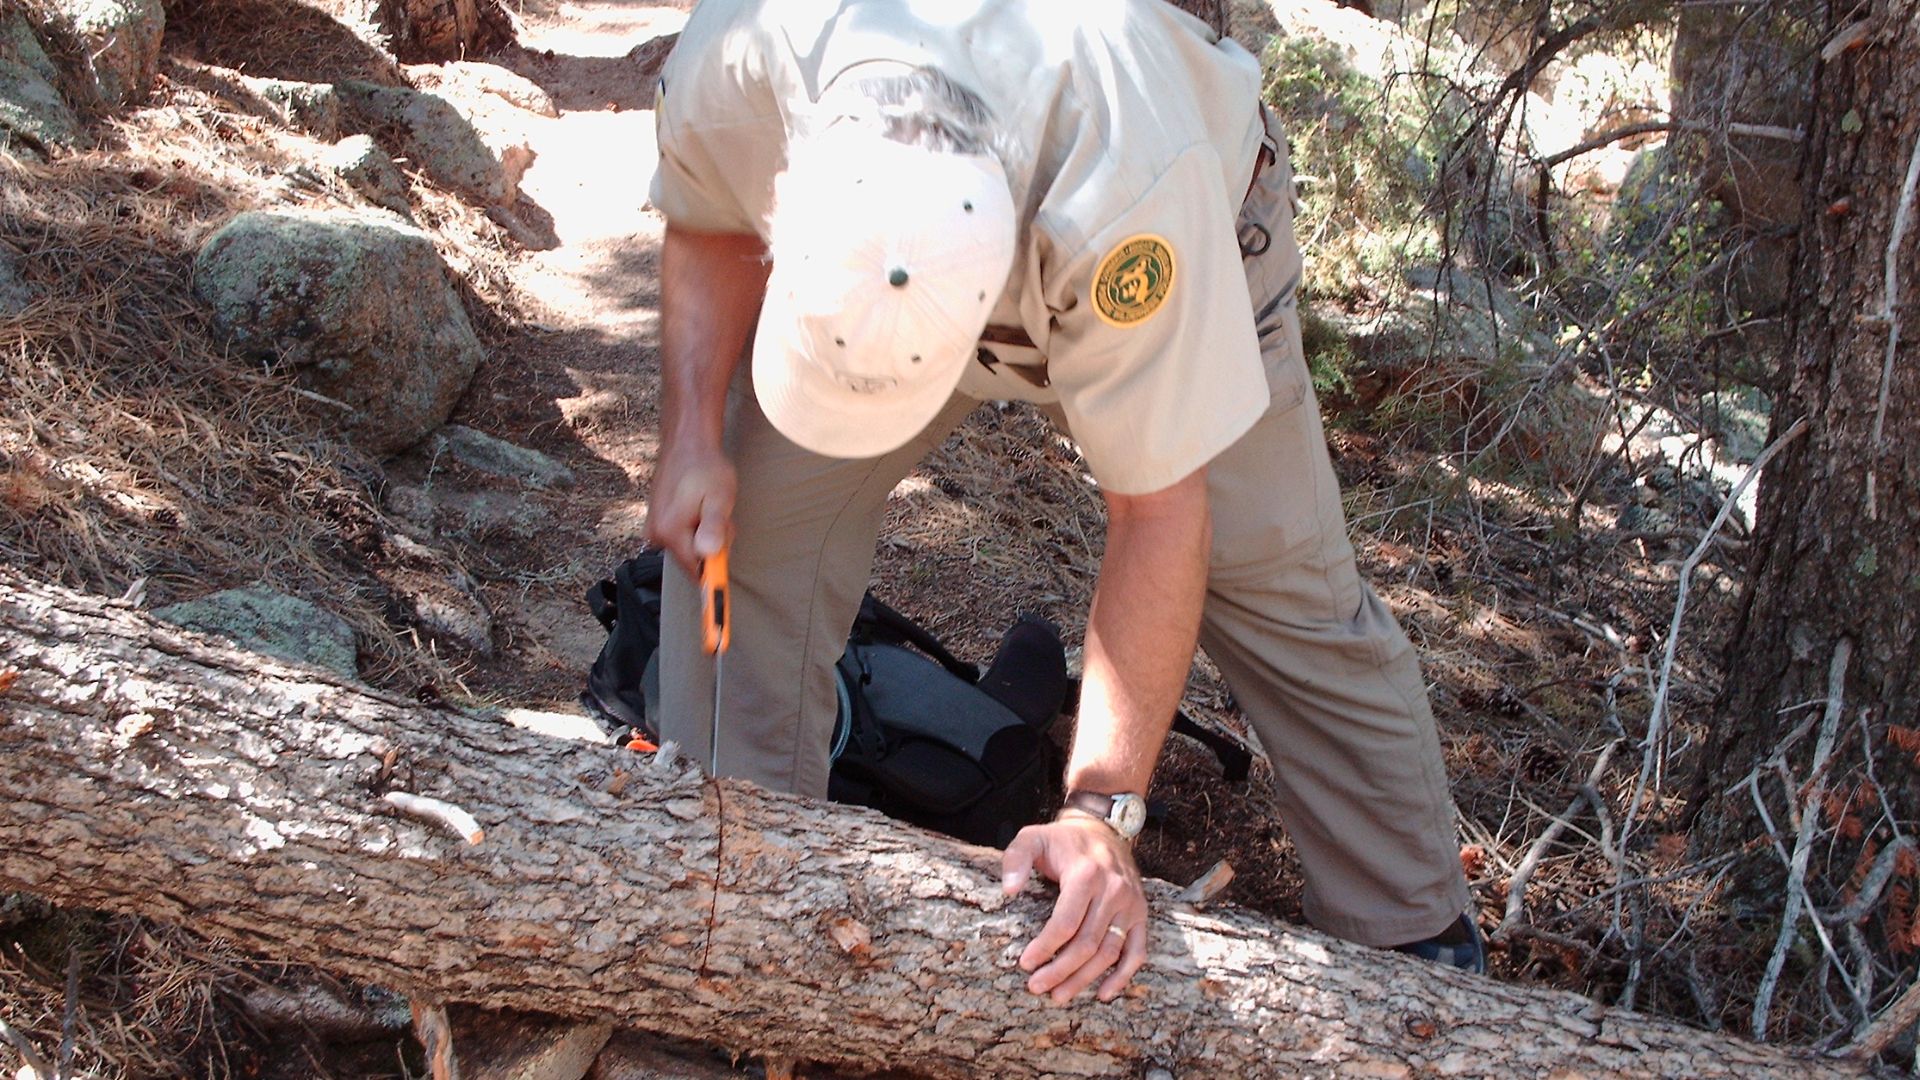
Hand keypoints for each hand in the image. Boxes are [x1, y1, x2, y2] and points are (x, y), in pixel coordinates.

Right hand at [644, 442, 735, 574]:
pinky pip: (682, 536)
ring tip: (708, 506)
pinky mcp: (656, 521)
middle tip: (718, 515)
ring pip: (689, 547)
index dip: (716, 564)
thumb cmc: (706, 468)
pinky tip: (698, 506)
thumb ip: (714, 526)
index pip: (696, 570)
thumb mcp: (719, 497)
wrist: (687, 444)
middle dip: (710, 544)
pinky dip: (695, 527)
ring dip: (704, 534)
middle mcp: (656, 534)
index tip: (725, 548)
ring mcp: (654, 528)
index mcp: (670, 531)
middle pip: (693, 559)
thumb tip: (709, 553)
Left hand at [1000, 814, 1148, 1002]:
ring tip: (1059, 995)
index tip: (1025, 963)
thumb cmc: (1062, 840)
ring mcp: (1131, 904)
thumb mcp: (1033, 837)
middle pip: (1087, 943)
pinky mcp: (1141, 914)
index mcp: (1086, 874)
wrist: (1103, 830)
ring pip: (1109, 952)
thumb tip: (1009, 890)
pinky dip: (1123, 976)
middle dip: (1060, 970)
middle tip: (1037, 987)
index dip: (1045, 947)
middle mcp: (1114, 890)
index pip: (1066, 923)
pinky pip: (1137, 951)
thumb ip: (1016, 858)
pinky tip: (1104, 994)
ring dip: (1084, 979)